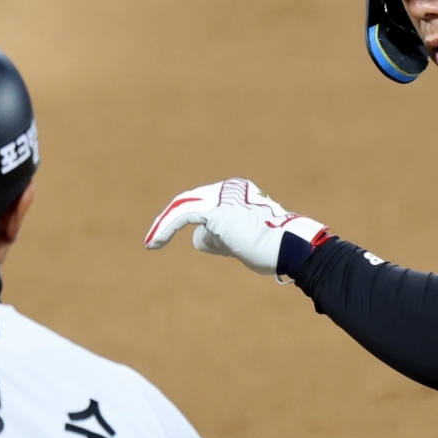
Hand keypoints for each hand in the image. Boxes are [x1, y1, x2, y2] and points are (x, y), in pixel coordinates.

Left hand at [145, 179, 327, 278]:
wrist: (286, 249)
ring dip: (163, 226)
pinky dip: (165, 229)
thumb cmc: (270, 249)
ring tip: (151, 244)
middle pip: (190, 200)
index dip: (183, 218)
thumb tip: (197, 238)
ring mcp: (222, 197)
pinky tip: (154, 244)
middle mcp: (229, 188)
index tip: (168, 237)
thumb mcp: (239, 241)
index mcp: (238, 191)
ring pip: (183, 207)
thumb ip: (219, 236)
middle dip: (169, 220)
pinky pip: (182, 217)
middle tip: (154, 240)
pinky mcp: (215, 210)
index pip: (203, 201)